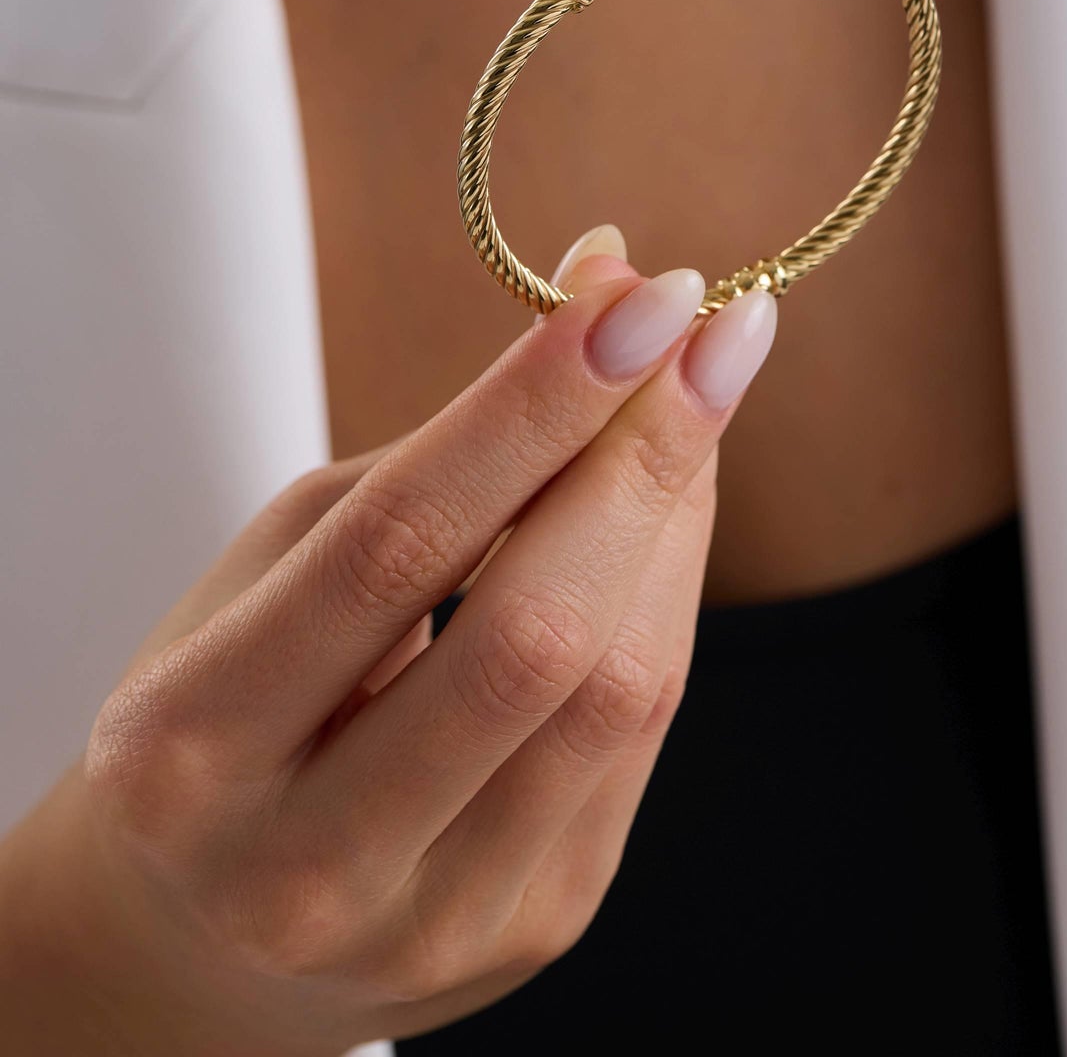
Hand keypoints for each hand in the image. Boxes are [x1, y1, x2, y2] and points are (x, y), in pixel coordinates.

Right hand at [0, 234, 777, 1054]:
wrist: (206, 933)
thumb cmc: (231, 705)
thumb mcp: (272, 571)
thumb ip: (436, 460)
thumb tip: (606, 297)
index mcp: (198, 747)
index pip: (398, 543)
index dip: (534, 405)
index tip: (635, 292)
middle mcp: (309, 862)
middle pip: (532, 632)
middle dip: (643, 454)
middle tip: (711, 325)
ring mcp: (437, 923)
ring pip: (616, 689)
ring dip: (680, 516)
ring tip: (698, 393)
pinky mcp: (537, 930)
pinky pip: (637, 735)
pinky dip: (667, 598)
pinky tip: (665, 510)